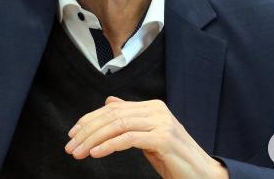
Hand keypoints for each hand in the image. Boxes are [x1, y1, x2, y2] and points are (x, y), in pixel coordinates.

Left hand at [65, 96, 228, 178]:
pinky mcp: (163, 138)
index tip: (72, 134)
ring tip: (78, 152)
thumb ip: (130, 118)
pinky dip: (108, 146)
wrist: (202, 174)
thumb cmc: (174, 159)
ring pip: (117, 125)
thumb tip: (109, 102)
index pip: (112, 109)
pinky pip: (128, 139)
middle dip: (87, 131)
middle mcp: (157, 110)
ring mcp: (161, 123)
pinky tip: (95, 153)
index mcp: (152, 107)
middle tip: (71, 146)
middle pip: (112, 115)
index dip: (89, 120)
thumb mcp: (148, 136)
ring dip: (93, 140)